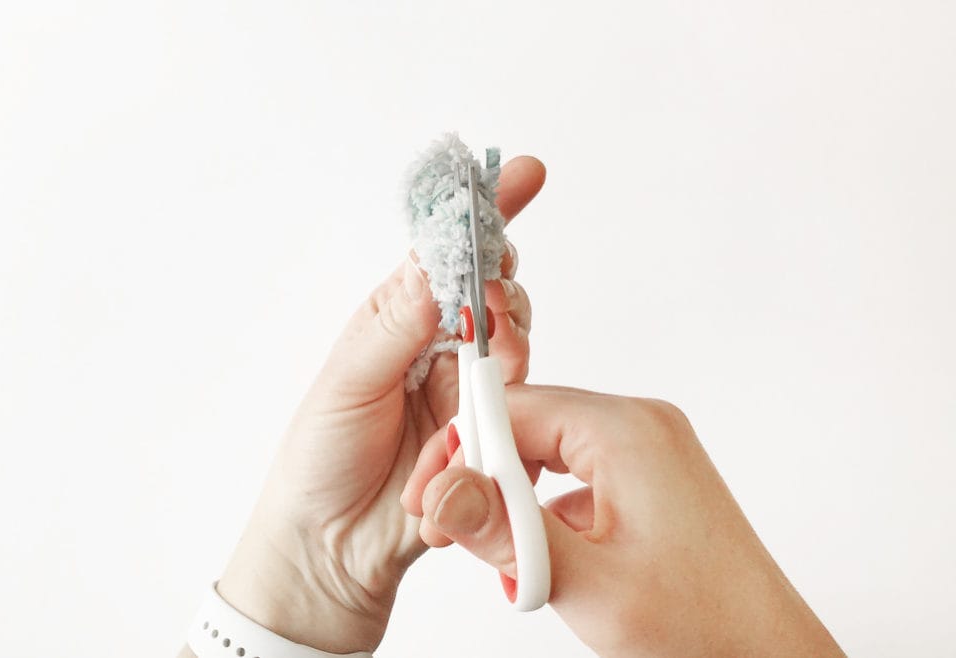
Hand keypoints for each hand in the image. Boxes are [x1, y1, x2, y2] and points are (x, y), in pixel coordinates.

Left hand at [216, 157, 545, 652]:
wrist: (329, 549)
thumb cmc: (321, 459)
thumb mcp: (348, 382)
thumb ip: (397, 325)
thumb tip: (435, 266)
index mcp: (396, 321)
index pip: (445, 256)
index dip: (484, 215)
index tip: (523, 176)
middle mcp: (437, 350)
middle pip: (495, 293)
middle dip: (503, 286)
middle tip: (493, 301)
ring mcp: (467, 392)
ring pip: (516, 345)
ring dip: (509, 344)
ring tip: (485, 366)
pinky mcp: (491, 437)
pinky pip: (524, 407)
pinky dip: (516, 405)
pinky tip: (491, 421)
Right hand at [402, 387, 843, 656]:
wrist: (767, 653)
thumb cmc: (703, 624)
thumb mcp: (586, 582)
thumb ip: (506, 532)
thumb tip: (443, 489)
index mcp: (626, 432)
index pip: (514, 408)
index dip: (461, 449)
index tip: (429, 494)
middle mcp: (638, 427)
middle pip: (528, 427)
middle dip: (481, 479)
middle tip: (447, 528)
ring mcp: (647, 451)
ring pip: (546, 455)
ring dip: (511, 502)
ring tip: (499, 557)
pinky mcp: (648, 480)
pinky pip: (574, 477)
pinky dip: (544, 515)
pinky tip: (538, 562)